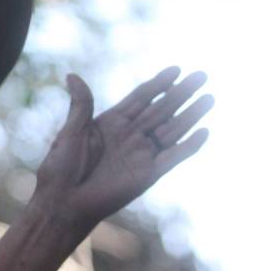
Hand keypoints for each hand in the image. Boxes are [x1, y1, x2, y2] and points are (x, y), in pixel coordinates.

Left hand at [33, 66, 213, 233]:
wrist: (64, 201)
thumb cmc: (61, 168)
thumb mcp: (71, 132)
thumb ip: (81, 105)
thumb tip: (72, 75)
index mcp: (112, 123)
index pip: (141, 98)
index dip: (159, 84)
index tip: (176, 69)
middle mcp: (131, 136)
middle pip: (161, 109)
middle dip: (181, 93)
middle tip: (202, 76)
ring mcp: (141, 154)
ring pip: (172, 130)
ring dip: (191, 115)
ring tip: (209, 98)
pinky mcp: (148, 174)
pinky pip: (173, 157)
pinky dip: (189, 146)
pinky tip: (203, 132)